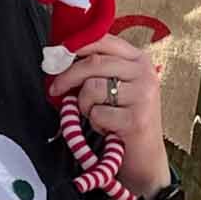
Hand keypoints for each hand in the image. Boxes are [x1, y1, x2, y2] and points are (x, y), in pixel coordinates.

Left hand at [48, 33, 166, 195]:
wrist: (145, 159)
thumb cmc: (125, 121)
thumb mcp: (117, 87)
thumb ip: (98, 69)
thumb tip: (59, 58)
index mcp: (140, 60)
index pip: (103, 40)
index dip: (76, 45)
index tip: (57, 55)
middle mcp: (145, 73)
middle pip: (93, 62)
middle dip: (67, 76)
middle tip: (55, 89)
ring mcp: (143, 95)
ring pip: (92, 87)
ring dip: (85, 105)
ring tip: (96, 115)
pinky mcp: (136, 118)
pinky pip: (97, 113)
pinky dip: (96, 123)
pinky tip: (108, 129)